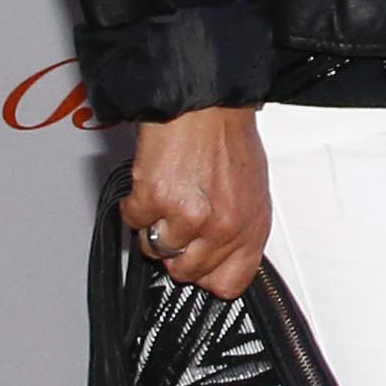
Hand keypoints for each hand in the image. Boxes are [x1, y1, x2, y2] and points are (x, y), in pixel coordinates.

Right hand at [124, 106, 271, 298]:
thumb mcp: (251, 190)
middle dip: (176, 249)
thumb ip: (237, 227)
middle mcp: (223, 227)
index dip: (208, 275)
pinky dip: (135, 203)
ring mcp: (190, 217)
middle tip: (177, 219)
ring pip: (155, 250)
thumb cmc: (228, 137)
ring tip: (165, 196)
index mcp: (251, 227)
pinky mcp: (157, 200)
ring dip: (154, 225)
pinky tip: (151, 181)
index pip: (230, 283)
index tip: (198, 261)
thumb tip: (219, 251)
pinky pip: (133, 221)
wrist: (205, 102)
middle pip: (186, 272)